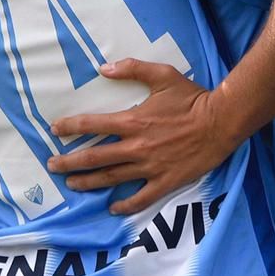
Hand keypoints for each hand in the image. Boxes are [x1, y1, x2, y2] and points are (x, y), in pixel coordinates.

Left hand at [47, 59, 240, 215]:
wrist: (222, 122)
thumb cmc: (192, 98)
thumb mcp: (163, 75)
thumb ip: (132, 69)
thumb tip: (103, 68)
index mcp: (133, 121)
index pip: (93, 125)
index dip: (70, 127)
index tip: (55, 130)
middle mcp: (137, 146)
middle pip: (95, 157)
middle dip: (70, 162)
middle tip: (52, 166)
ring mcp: (150, 167)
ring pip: (112, 178)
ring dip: (89, 182)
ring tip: (72, 185)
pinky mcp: (166, 181)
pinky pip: (141, 197)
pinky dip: (125, 205)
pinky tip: (113, 207)